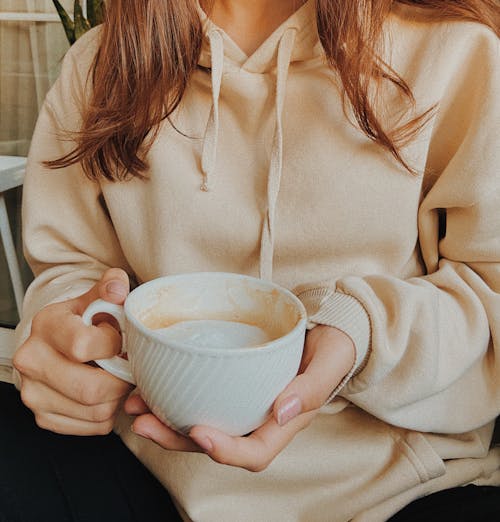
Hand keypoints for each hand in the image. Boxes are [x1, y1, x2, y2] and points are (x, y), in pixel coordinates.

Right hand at [13, 268, 133, 434]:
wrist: (61, 340)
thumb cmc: (85, 320)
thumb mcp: (98, 298)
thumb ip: (112, 286)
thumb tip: (117, 287)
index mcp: (46, 326)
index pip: (83, 346)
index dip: (112, 345)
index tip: (118, 339)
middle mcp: (32, 361)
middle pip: (91, 389)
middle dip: (122, 379)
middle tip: (128, 366)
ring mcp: (35, 393)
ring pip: (96, 411)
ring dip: (118, 397)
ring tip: (118, 376)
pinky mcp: (44, 417)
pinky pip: (93, 426)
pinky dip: (109, 412)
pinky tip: (107, 392)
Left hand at [125, 325, 354, 470]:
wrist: (330, 329)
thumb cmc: (334, 347)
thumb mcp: (330, 363)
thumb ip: (310, 389)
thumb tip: (280, 413)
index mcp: (284, 421)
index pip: (254, 452)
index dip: (225, 451)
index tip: (199, 432)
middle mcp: (259, 417)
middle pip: (216, 442)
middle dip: (176, 439)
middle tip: (142, 420)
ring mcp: (244, 401)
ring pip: (202, 420)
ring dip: (166, 419)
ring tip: (135, 403)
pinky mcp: (232, 381)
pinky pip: (203, 395)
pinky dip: (175, 393)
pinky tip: (152, 381)